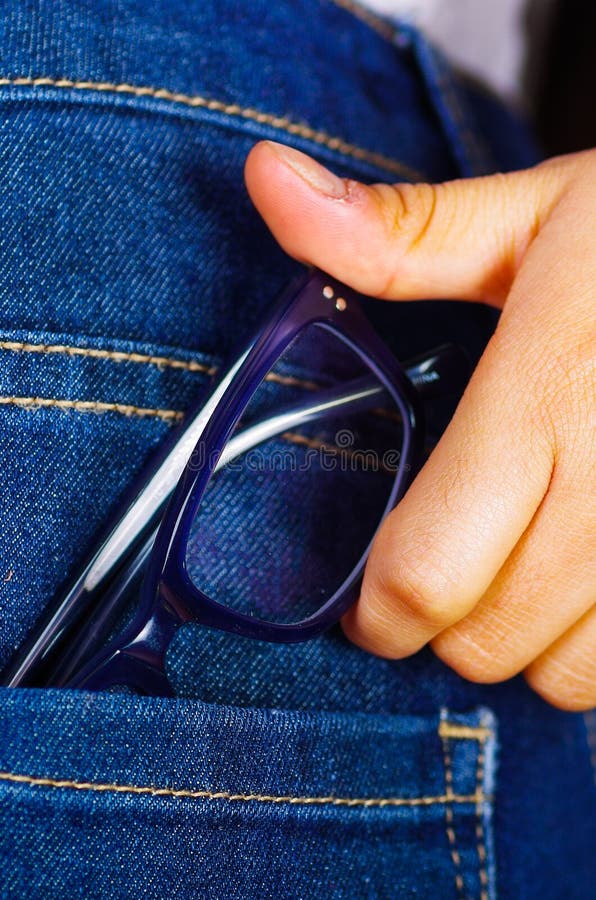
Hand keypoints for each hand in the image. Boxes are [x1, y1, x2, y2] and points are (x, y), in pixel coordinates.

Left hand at [245, 141, 595, 710]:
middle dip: (440, 629)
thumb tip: (266, 179)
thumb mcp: (533, 216)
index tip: (366, 602)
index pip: (429, 568)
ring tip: (515, 580)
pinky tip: (582, 586)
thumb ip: (397, 231)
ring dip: (522, 646)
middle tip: (436, 581)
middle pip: (488, 642)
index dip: (379, 612)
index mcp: (548, 393)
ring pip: (568, 677)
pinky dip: (592, 651)